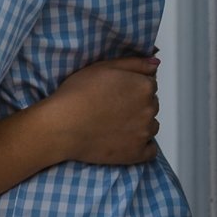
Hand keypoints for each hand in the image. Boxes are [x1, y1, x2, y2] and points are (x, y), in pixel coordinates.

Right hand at [41, 55, 161, 164]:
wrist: (61, 126)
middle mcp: (149, 109)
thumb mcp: (105, 66)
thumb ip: (135, 63)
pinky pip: (150, 151)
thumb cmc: (78, 94)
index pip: (149, 85)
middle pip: (151, 105)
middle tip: (114, 109)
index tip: (118, 93)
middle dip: (137, 105)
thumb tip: (155, 63)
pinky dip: (142, 146)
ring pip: (151, 126)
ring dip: (140, 125)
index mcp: (144, 86)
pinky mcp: (136, 154)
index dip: (133, 88)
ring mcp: (144, 133)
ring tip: (117, 125)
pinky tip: (126, 141)